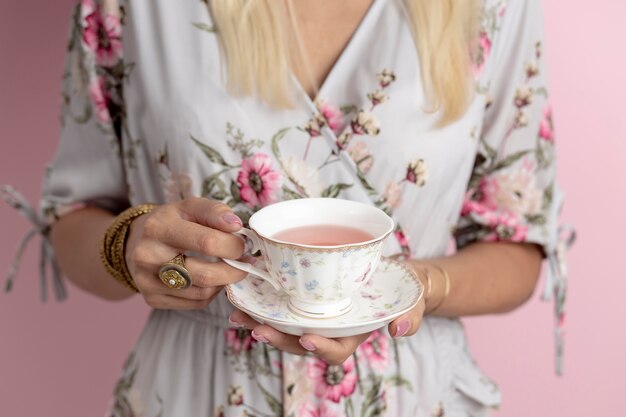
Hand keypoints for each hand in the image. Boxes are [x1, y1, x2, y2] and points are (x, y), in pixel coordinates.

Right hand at [125, 197, 251, 309]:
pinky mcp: (153, 299)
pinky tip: (212, 278)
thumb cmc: (172, 222)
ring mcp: (147, 282)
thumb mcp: (190, 207)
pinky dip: (211, 292)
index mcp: (159, 228)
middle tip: (245, 262)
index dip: (233, 246)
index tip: (243, 245)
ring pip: (203, 293)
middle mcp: (148, 257)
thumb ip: (215, 211)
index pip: (207, 242)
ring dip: (224, 281)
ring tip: (230, 268)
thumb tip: (236, 226)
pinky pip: (196, 303)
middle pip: (205, 275)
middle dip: (234, 270)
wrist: (137, 242)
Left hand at [229, 286, 425, 365]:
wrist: (392, 277)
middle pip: (300, 343)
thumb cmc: (401, 292)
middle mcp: (330, 330)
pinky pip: (281, 309)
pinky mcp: (305, 301)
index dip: (320, 348)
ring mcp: (315, 317)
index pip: (335, 351)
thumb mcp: (411, 302)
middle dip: (279, 339)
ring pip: (285, 328)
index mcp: (352, 336)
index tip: (306, 337)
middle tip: (259, 330)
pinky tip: (244, 300)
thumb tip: (400, 329)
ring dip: (262, 325)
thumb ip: (410, 316)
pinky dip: (262, 307)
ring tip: (240, 317)